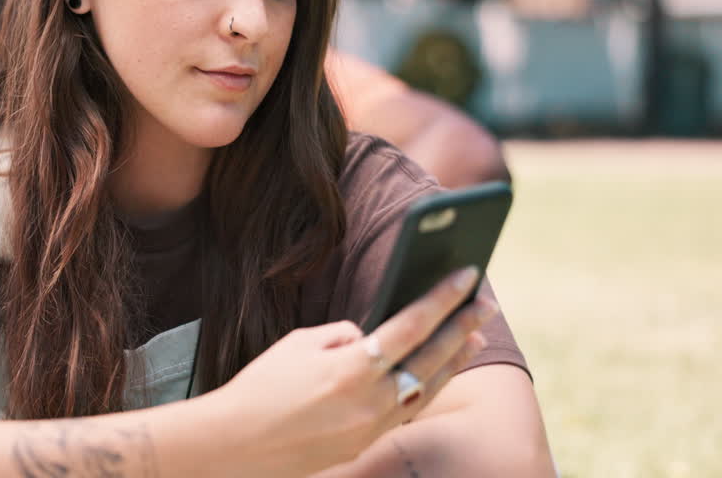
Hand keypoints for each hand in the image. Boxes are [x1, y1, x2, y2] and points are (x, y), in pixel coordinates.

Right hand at [210, 267, 494, 477]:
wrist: (236, 444)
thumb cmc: (262, 386)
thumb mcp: (300, 343)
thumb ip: (344, 336)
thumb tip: (371, 338)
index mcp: (354, 368)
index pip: (411, 325)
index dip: (443, 298)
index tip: (466, 276)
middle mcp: (371, 401)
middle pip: (431, 358)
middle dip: (462, 327)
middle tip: (485, 304)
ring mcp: (371, 428)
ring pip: (426, 389)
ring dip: (452, 361)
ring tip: (472, 337)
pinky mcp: (364, 444)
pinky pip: (405, 411)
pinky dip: (424, 387)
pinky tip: (434, 371)